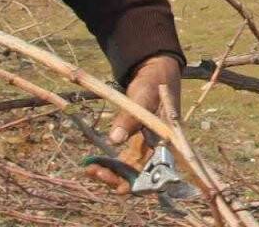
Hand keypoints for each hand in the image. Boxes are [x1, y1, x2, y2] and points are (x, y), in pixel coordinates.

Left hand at [83, 54, 181, 193]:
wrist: (155, 73)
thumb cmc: (154, 83)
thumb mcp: (142, 97)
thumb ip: (130, 118)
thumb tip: (114, 139)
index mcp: (168, 141)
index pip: (156, 172)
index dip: (139, 182)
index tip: (118, 185)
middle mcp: (160, 148)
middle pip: (142, 176)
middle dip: (118, 179)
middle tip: (95, 171)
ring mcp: (149, 147)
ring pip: (131, 171)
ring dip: (112, 174)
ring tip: (90, 169)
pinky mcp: (138, 143)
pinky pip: (126, 161)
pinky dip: (111, 164)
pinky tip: (94, 163)